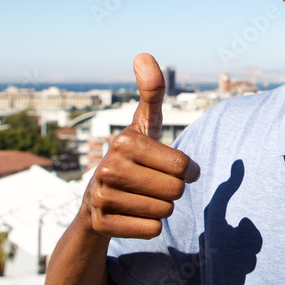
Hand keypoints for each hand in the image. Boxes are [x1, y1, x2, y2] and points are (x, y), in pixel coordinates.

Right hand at [83, 53, 199, 238]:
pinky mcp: (101, 225)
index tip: (172, 166)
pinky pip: (151, 230)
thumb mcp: (143, 124)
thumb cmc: (133, 157)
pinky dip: (149, 225)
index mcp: (124, 141)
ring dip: (161, 207)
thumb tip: (143, 54)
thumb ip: (151, 91)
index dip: (186, 170)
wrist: (98, 201)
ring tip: (141, 196)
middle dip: (173, 189)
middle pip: (175, 190)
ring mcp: (100, 197)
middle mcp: (107, 168)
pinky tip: (132, 214)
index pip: (183, 166)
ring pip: (164, 211)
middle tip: (154, 183)